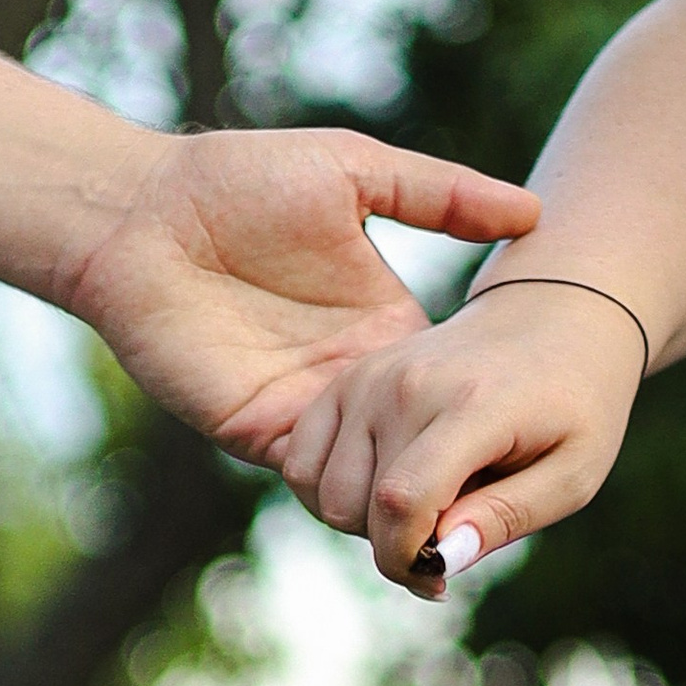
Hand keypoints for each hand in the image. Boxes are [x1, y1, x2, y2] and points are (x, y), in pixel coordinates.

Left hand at [61, 130, 538, 464]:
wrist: (145, 211)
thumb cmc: (241, 179)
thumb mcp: (356, 172)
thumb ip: (441, 195)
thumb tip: (531, 213)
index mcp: (383, 321)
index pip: (449, 385)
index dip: (488, 410)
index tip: (540, 426)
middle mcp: (351, 374)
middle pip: (417, 445)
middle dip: (456, 474)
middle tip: (506, 495)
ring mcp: (307, 408)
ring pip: (368, 476)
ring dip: (403, 498)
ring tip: (451, 513)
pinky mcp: (259, 430)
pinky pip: (312, 482)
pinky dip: (345, 498)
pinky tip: (386, 508)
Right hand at [278, 277, 645, 594]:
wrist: (553, 318)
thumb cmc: (573, 406)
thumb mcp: (572, 473)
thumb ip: (506, 518)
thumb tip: (441, 559)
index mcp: (470, 406)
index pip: (402, 501)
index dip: (406, 560)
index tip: (438, 578)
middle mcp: (407, 384)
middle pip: (355, 508)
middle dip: (391, 547)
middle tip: (442, 538)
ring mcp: (370, 377)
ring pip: (323, 494)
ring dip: (361, 522)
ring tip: (419, 507)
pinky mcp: (348, 380)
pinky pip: (302, 464)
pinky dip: (330, 493)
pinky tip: (379, 490)